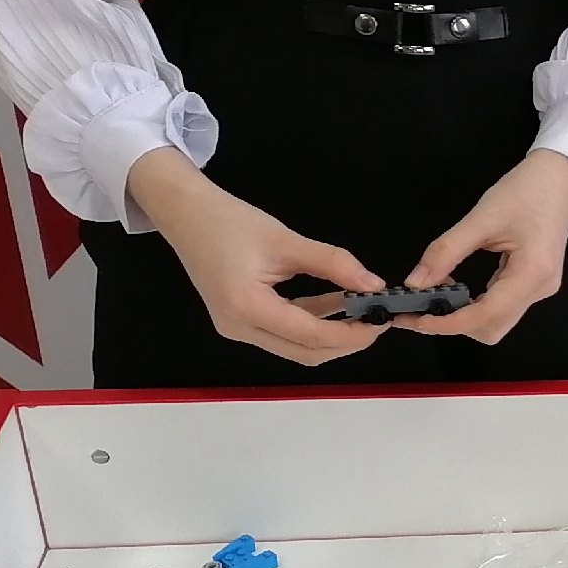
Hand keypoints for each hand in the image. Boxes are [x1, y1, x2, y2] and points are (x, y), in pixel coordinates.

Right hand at [128, 149, 388, 365]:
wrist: (186, 215)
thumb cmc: (228, 222)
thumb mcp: (285, 240)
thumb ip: (332, 263)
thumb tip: (373, 284)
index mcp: (246, 307)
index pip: (310, 335)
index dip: (351, 333)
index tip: (381, 321)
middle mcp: (239, 327)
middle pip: (305, 352)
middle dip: (345, 341)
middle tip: (377, 320)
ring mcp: (237, 328)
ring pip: (296, 347)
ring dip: (330, 333)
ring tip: (362, 311)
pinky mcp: (239, 321)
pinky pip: (284, 333)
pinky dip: (312, 323)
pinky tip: (335, 303)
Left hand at [394, 149, 567, 345]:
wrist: (560, 177)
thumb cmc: (528, 190)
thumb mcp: (481, 218)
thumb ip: (445, 252)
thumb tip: (416, 282)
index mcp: (531, 274)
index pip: (485, 315)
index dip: (448, 323)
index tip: (416, 318)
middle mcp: (539, 289)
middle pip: (491, 329)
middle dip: (454, 325)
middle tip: (420, 308)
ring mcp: (539, 289)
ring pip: (496, 322)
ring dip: (464, 316)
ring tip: (438, 293)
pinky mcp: (534, 284)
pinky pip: (501, 307)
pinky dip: (475, 305)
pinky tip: (458, 287)